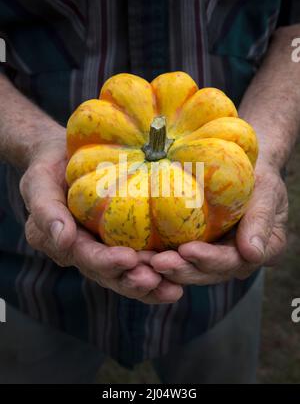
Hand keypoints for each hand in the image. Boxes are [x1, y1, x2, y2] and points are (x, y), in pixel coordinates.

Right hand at [20, 131, 182, 302]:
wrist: (63, 158)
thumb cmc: (49, 169)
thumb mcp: (39, 183)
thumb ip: (46, 210)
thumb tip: (61, 239)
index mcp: (64, 244)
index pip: (85, 257)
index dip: (105, 262)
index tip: (129, 259)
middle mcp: (87, 252)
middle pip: (110, 274)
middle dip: (132, 281)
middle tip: (156, 281)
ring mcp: (106, 247)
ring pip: (128, 273)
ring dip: (150, 284)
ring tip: (173, 288)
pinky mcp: (125, 238)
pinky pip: (142, 258)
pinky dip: (160, 269)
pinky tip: (181, 272)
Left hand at [150, 163, 287, 284]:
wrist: (246, 168)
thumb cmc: (259, 176)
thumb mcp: (267, 191)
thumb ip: (261, 220)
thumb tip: (253, 253)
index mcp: (262, 251)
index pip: (235, 261)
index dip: (211, 260)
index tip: (187, 250)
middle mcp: (239, 259)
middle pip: (210, 272)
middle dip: (183, 269)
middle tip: (157, 263)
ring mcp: (218, 256)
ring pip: (193, 269)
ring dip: (169, 268)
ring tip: (146, 262)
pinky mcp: (199, 248)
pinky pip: (181, 258)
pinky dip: (163, 257)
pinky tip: (144, 255)